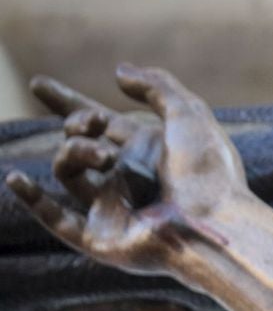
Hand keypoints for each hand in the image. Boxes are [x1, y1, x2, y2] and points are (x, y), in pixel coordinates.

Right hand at [4, 65, 251, 274]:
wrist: (214, 223)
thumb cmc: (209, 171)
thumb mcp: (188, 115)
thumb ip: (157, 86)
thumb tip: (119, 72)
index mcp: (149, 152)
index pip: (100, 123)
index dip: (70, 104)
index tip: (39, 84)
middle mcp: (128, 180)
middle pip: (80, 143)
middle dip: (77, 124)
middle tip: (92, 124)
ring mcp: (113, 209)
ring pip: (68, 171)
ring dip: (74, 152)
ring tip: (101, 155)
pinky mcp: (102, 238)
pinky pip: (57, 220)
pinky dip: (34, 201)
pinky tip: (15, 178)